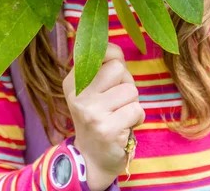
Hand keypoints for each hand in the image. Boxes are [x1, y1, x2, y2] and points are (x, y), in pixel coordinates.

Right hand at [63, 42, 144, 190]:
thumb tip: (116, 50)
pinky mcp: (107, 129)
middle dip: (126, 83)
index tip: (113, 76)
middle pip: (119, 68)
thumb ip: (103, 68)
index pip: (103, 52)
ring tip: (119, 115)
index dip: (116, 59)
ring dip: (132, 104)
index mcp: (72, 81)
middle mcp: (78, 94)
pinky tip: (124, 128)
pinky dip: (137, 119)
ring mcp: (91, 112)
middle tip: (117, 101)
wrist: (92, 160)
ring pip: (130, 90)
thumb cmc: (100, 116)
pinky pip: (137, 110)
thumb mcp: (93, 90)